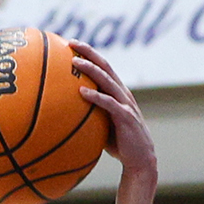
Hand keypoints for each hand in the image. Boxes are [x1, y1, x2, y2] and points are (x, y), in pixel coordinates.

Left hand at [67, 37, 154, 180]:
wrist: (139, 160)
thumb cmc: (118, 143)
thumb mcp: (102, 123)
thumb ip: (89, 113)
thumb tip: (64, 112)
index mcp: (117, 91)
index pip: (103, 66)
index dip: (89, 53)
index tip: (72, 44)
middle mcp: (122, 93)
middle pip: (105, 66)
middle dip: (89, 52)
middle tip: (71, 42)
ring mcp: (125, 103)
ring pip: (107, 80)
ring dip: (91, 69)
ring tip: (75, 62)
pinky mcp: (125, 117)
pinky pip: (108, 104)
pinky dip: (95, 96)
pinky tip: (81, 92)